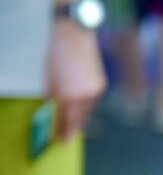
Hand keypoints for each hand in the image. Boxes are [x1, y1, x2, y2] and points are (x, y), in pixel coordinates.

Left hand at [46, 20, 105, 139]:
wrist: (76, 33)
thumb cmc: (58, 52)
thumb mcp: (49, 77)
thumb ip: (52, 95)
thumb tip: (54, 107)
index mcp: (70, 94)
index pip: (68, 119)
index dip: (65, 131)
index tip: (63, 140)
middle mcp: (86, 95)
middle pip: (80, 118)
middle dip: (73, 127)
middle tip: (67, 136)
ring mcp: (96, 90)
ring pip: (88, 110)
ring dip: (80, 116)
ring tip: (73, 123)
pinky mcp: (101, 84)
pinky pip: (93, 101)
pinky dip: (86, 106)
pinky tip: (80, 107)